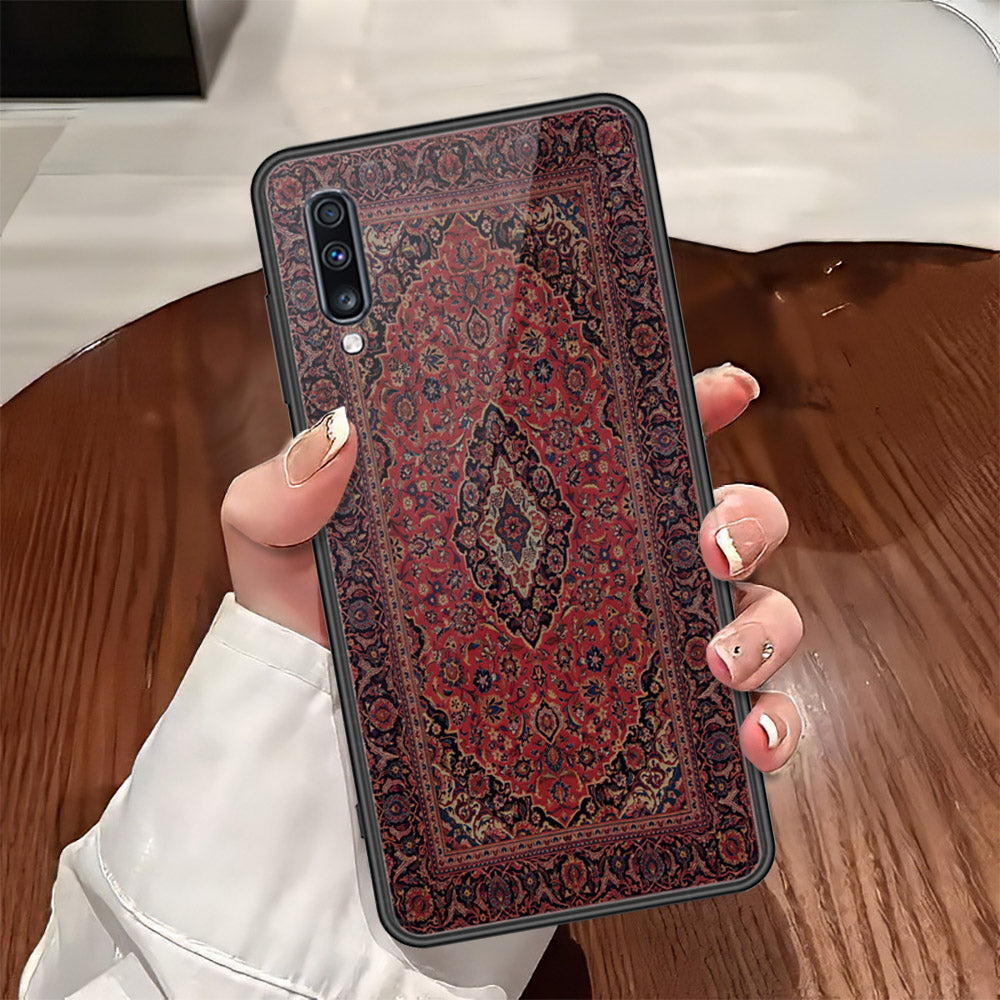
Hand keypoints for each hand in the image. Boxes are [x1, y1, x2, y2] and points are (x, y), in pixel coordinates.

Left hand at [221, 365, 802, 771]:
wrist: (333, 753)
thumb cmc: (325, 638)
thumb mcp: (285, 552)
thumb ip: (284, 489)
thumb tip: (336, 432)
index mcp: (546, 504)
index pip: (635, 434)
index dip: (690, 398)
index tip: (722, 383)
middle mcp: (611, 567)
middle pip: (722, 516)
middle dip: (744, 517)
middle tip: (706, 540)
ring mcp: (640, 647)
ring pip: (754, 611)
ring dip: (764, 625)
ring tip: (717, 655)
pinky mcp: (651, 729)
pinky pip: (745, 719)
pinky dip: (771, 723)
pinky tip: (745, 736)